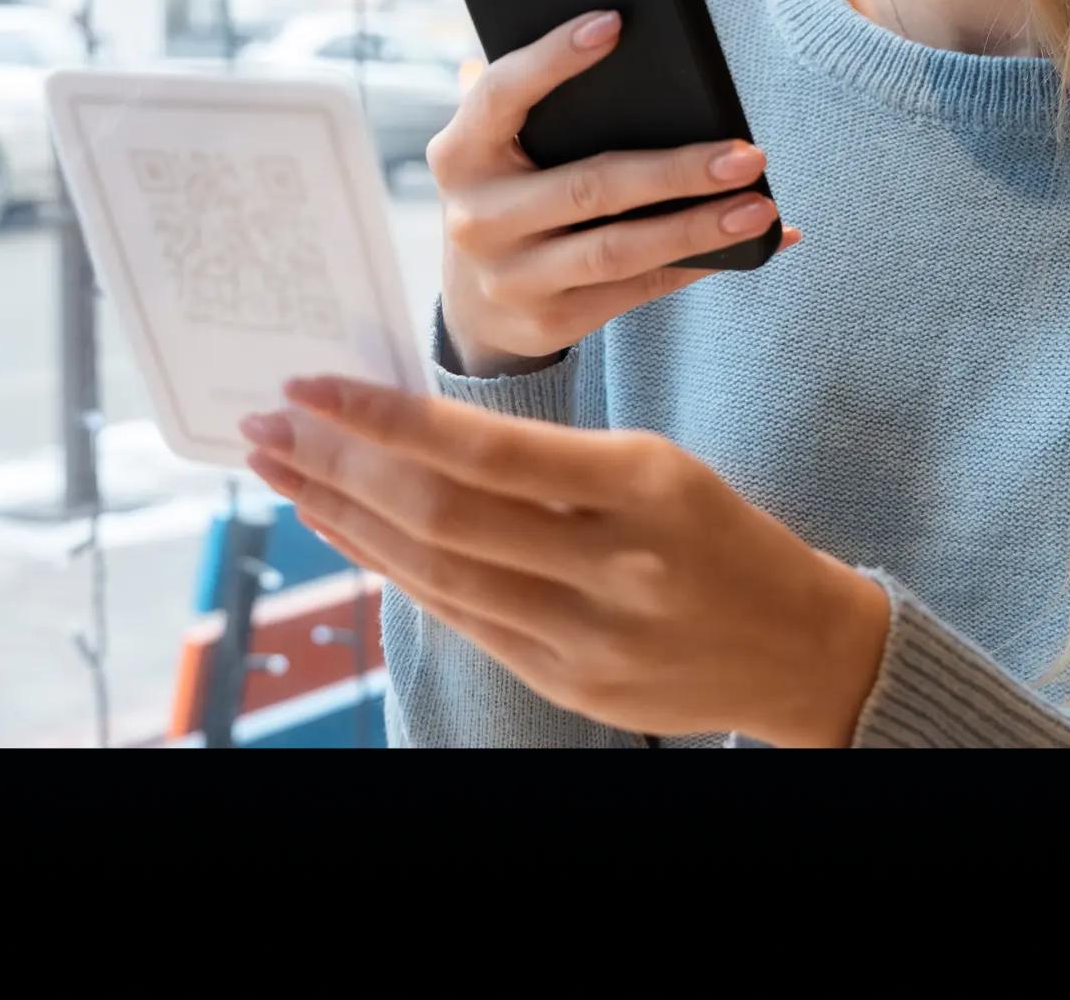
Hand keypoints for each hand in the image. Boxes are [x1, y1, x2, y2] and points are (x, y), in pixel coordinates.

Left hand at [240, 374, 890, 747]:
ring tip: (285, 472)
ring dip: (343, 519)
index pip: (486, 449)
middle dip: (338, 464)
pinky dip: (391, 571)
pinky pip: (456, 619)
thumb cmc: (718, 535)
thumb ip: (547, 457)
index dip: (383, 418)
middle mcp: (612, 566)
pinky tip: (346, 532)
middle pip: (441, 514)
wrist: (800, 649)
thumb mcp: (659, 466)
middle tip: (269, 423)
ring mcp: (585, 638)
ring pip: (433, 572)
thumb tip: (413, 425)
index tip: (312, 384)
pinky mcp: (565, 686)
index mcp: (643, 485)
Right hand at [428, 8, 800, 377]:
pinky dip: (700, 263)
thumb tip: (656, 70)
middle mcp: (477, 219)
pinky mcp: (548, 321)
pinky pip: (638, 289)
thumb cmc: (513, 192)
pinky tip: (750, 242)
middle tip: (745, 153)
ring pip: (617, 250)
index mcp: (460, 154)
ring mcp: (511, 278)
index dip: (553, 59)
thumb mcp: (503, 150)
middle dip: (675, 171)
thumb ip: (546, 112)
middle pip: (587, 187)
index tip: (614, 22)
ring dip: (697, 228)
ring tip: (759, 207)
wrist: (475, 302)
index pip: (501, 94)